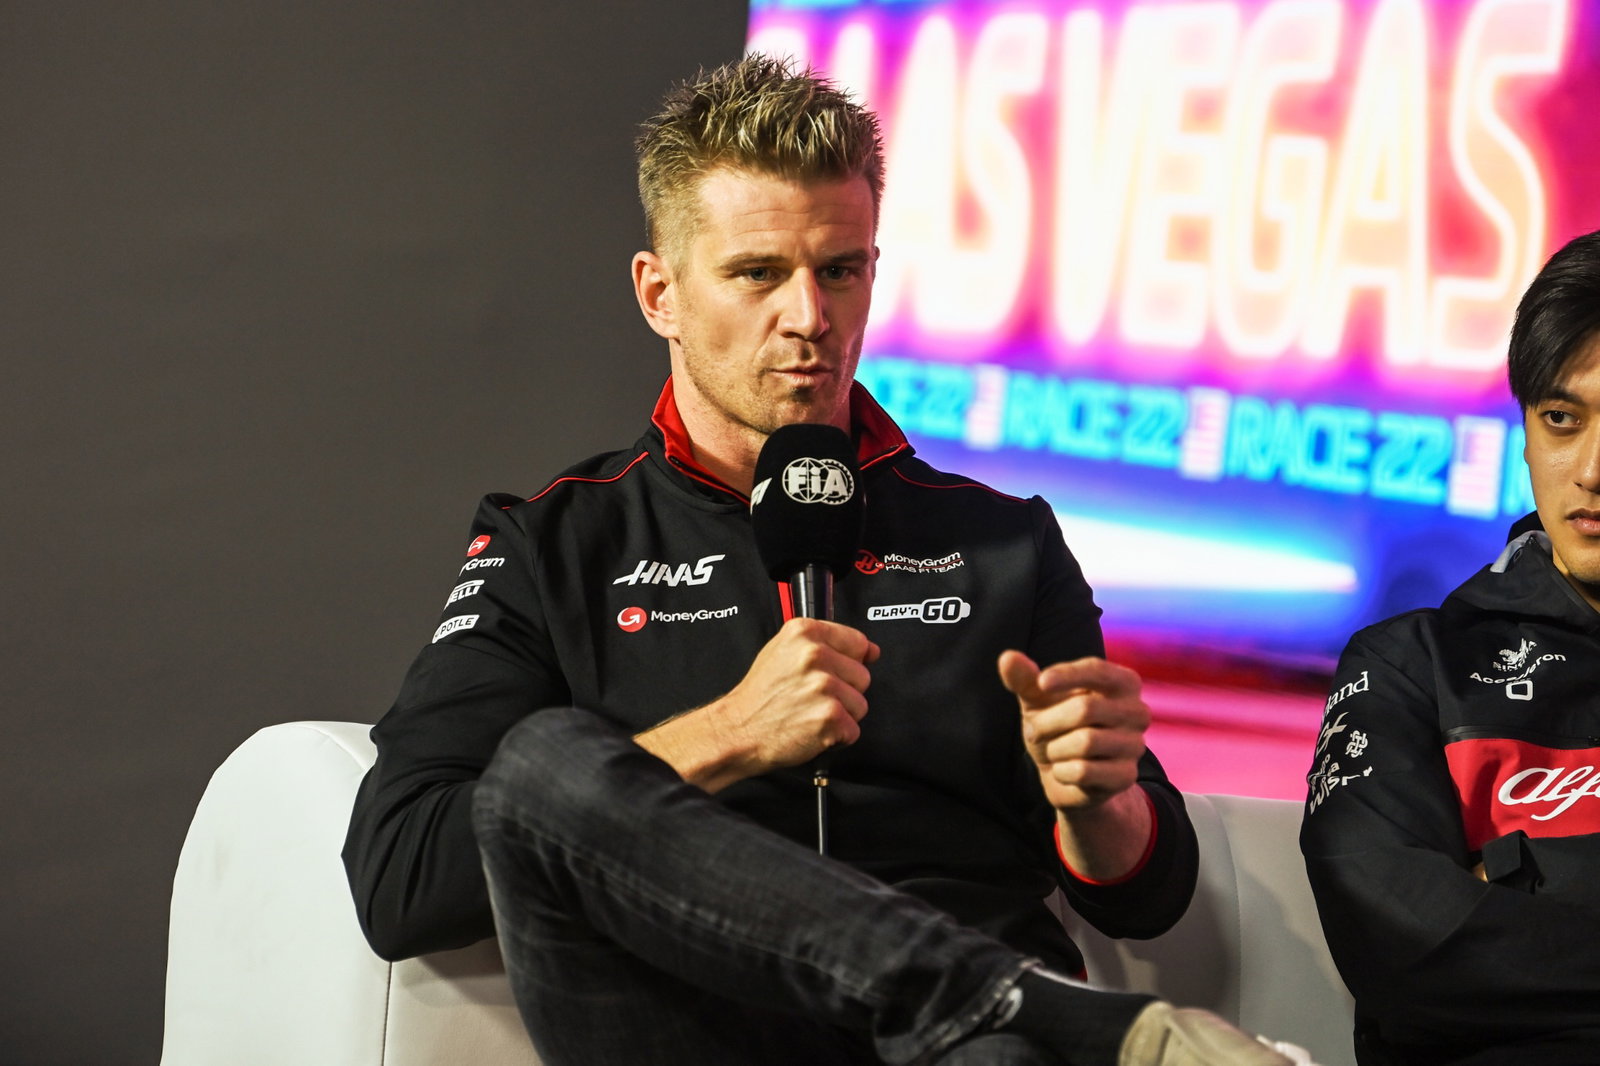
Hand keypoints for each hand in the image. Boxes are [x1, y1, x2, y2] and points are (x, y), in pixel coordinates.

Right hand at [637, 618, 878, 790]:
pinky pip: (853, 730)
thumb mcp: (783, 652)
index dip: (848, 663)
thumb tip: (870, 650)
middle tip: (811, 699)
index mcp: (804, 632)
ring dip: (840, 716)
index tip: (831, 674)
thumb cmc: (759, 697)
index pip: (858, 642)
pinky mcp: (830, 716)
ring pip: (860, 705)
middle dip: (844, 692)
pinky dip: (836, 737)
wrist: (737, 730)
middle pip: (862, 676)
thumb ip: (826, 645)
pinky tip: (811, 729)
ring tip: (809, 713)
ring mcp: (824, 685)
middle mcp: (815, 654)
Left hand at [999, 650, 1149, 809]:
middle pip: (1085, 709)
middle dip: (1048, 722)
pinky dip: (1062, 771)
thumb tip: (1007, 657)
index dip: (1068, 675)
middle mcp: (1137, 711)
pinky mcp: (1126, 776)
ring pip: (1085, 742)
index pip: (1097, 670)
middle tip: (1034, 730)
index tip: (1041, 683)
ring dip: (1055, 749)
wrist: (1065, 774)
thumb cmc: (1055, 725)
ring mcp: (1135, 745)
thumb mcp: (1037, 699)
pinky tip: (1063, 771)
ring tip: (1054, 751)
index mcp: (1122, 682)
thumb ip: (1024, 678)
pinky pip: (1084, 771)